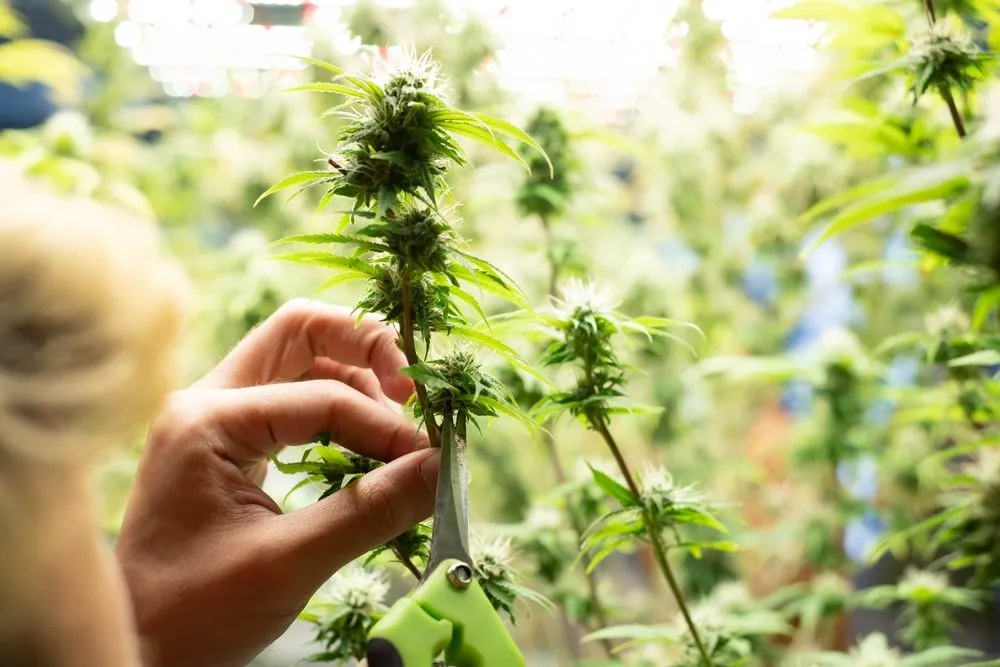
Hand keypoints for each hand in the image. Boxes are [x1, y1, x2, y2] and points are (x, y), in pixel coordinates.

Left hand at [115, 299, 438, 666]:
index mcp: (208, 420)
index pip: (323, 396)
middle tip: (412, 391)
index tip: (429, 460)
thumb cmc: (194, 613)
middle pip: (300, 333)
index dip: (384, 425)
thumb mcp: (289, 563)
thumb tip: (442, 469)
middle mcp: (206, 401)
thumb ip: (370, 511)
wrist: (136, 650)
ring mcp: (212, 418)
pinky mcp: (225, 442)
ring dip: (354, 379)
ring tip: (394, 427)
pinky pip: (290, 399)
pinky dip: (335, 410)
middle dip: (365, 349)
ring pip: (297, 360)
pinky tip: (364, 443)